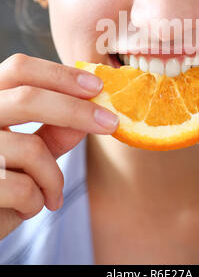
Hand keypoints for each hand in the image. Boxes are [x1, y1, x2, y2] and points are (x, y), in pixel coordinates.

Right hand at [0, 53, 118, 239]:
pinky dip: (39, 201)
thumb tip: (94, 105)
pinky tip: (30, 208)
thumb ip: (56, 128)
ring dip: (54, 177)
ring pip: (31, 149)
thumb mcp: (30, 149)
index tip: (97, 86)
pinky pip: (24, 188)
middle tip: (111, 123)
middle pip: (27, 98)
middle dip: (76, 110)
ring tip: (53, 194)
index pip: (19, 68)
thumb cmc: (4, 180)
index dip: (61, 74)